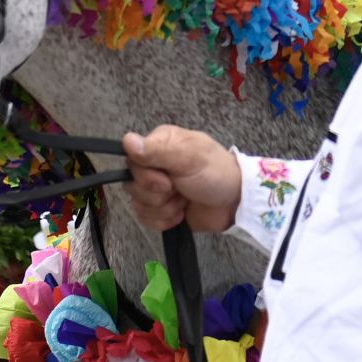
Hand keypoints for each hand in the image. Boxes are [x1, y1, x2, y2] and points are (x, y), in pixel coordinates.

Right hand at [120, 125, 242, 233]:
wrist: (234, 203)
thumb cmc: (215, 173)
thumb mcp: (190, 157)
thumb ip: (158, 150)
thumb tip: (127, 141)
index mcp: (159, 144)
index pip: (131, 161)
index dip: (146, 176)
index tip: (167, 180)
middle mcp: (154, 164)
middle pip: (132, 185)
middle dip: (158, 195)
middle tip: (179, 190)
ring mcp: (156, 189)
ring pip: (138, 205)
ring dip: (164, 209)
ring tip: (184, 201)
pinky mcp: (160, 209)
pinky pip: (145, 219)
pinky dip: (164, 220)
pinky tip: (181, 213)